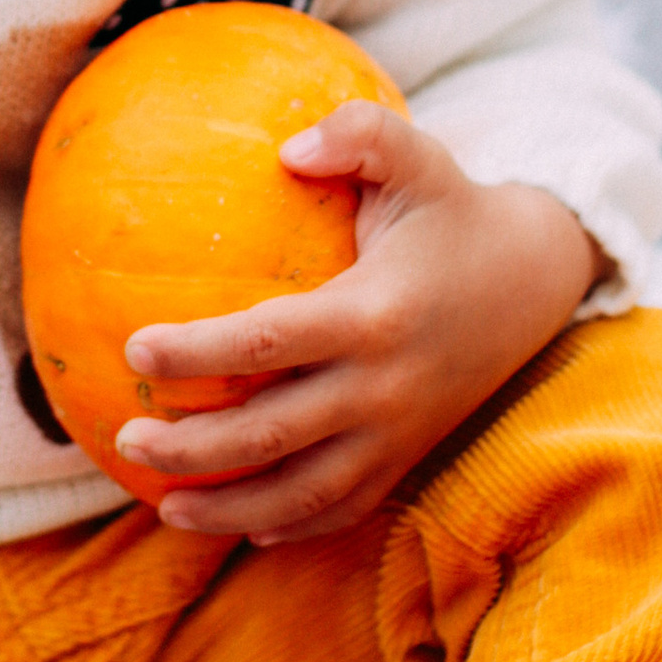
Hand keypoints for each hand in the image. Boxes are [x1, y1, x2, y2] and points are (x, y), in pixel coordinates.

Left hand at [117, 102, 605, 547]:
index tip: (133, 346)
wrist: (535, 282)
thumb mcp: (419, 157)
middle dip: (191, 449)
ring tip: (163, 504)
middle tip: (126, 438)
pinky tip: (240, 526)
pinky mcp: (407, 459)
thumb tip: (288, 148)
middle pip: (271, 435)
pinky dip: (288, 526)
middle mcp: (385, 389)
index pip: (269, 344)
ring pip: (302, 494)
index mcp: (375, 316)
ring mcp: (398, 435)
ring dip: (228, 508)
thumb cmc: (453, 211)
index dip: (198, 351)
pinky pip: (341, 509)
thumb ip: (361, 134)